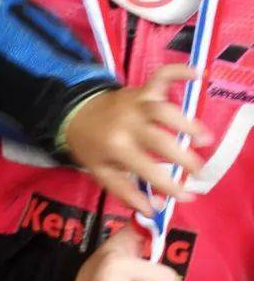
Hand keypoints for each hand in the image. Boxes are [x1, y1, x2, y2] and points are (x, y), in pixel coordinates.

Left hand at [62, 65, 210, 215]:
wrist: (74, 113)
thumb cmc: (92, 147)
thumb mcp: (102, 174)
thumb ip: (127, 192)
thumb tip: (154, 209)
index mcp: (117, 147)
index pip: (147, 169)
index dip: (168, 185)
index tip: (186, 195)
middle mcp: (128, 124)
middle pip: (160, 140)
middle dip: (183, 157)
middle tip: (199, 171)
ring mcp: (136, 103)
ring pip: (165, 110)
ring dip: (187, 123)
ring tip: (205, 138)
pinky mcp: (142, 89)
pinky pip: (161, 76)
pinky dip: (179, 71)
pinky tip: (198, 74)